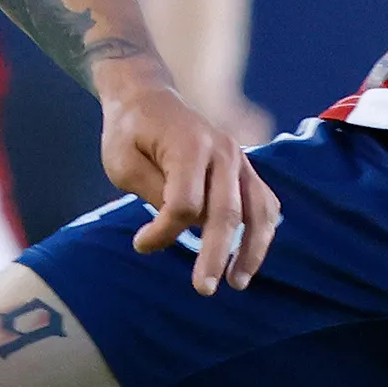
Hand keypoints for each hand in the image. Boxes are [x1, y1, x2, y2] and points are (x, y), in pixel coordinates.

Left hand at [98, 72, 279, 296]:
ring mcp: (239, 158)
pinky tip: (250, 258)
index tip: (140, 243)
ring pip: (257, 210)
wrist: (148, 97)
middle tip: (203, 290)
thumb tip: (178, 228)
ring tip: (237, 283)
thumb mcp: (122, 162)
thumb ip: (153, 194)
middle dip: (215, 254)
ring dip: (251, 249)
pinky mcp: (244, 168)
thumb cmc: (129, 132)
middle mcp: (222, 150)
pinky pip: (264, 203)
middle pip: (225, 212)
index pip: (184, 204)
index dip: (163, 232)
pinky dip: (262, 231)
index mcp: (189, 145)